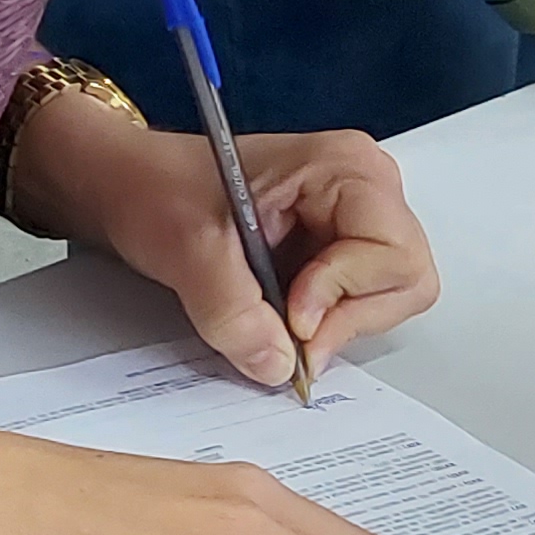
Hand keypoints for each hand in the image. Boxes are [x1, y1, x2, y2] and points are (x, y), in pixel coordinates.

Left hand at [63, 121, 439, 388]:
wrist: (130, 187)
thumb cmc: (157, 189)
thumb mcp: (188, 250)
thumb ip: (233, 312)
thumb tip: (279, 366)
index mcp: (344, 168)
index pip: (394, 254)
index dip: (345, 294)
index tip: (292, 315)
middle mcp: (365, 189)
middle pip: (405, 280)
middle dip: (348, 317)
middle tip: (289, 331)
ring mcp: (355, 220)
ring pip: (387, 298)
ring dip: (335, 323)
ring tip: (276, 317)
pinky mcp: (337, 249)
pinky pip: (358, 303)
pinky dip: (324, 323)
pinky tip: (280, 315)